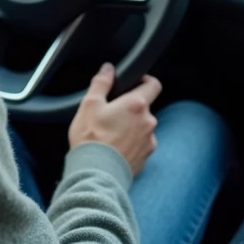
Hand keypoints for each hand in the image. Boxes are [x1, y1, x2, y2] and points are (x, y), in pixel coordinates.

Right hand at [68, 63, 161, 177]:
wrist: (95, 175)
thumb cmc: (91, 139)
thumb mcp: (90, 105)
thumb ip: (101, 83)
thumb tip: (108, 68)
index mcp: (137, 105)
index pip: (154, 85)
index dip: (145, 81)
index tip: (135, 83)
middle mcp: (148, 122)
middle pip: (144, 108)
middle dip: (131, 108)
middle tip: (111, 113)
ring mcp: (149, 141)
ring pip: (142, 127)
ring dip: (131, 127)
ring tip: (111, 134)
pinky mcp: (145, 158)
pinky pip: (141, 145)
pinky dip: (131, 144)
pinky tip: (114, 149)